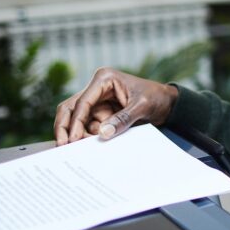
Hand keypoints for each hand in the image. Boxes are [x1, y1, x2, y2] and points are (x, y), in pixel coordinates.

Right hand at [53, 68, 178, 144]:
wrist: (167, 104)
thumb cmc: (156, 98)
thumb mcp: (142, 106)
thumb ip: (123, 119)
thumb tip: (103, 133)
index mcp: (104, 79)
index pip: (83, 102)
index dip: (76, 121)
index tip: (73, 139)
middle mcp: (97, 89)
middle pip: (71, 108)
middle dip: (65, 127)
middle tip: (62, 146)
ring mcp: (97, 102)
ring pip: (77, 120)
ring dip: (78, 135)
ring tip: (82, 150)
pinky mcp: (101, 114)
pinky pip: (88, 126)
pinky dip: (86, 137)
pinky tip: (89, 148)